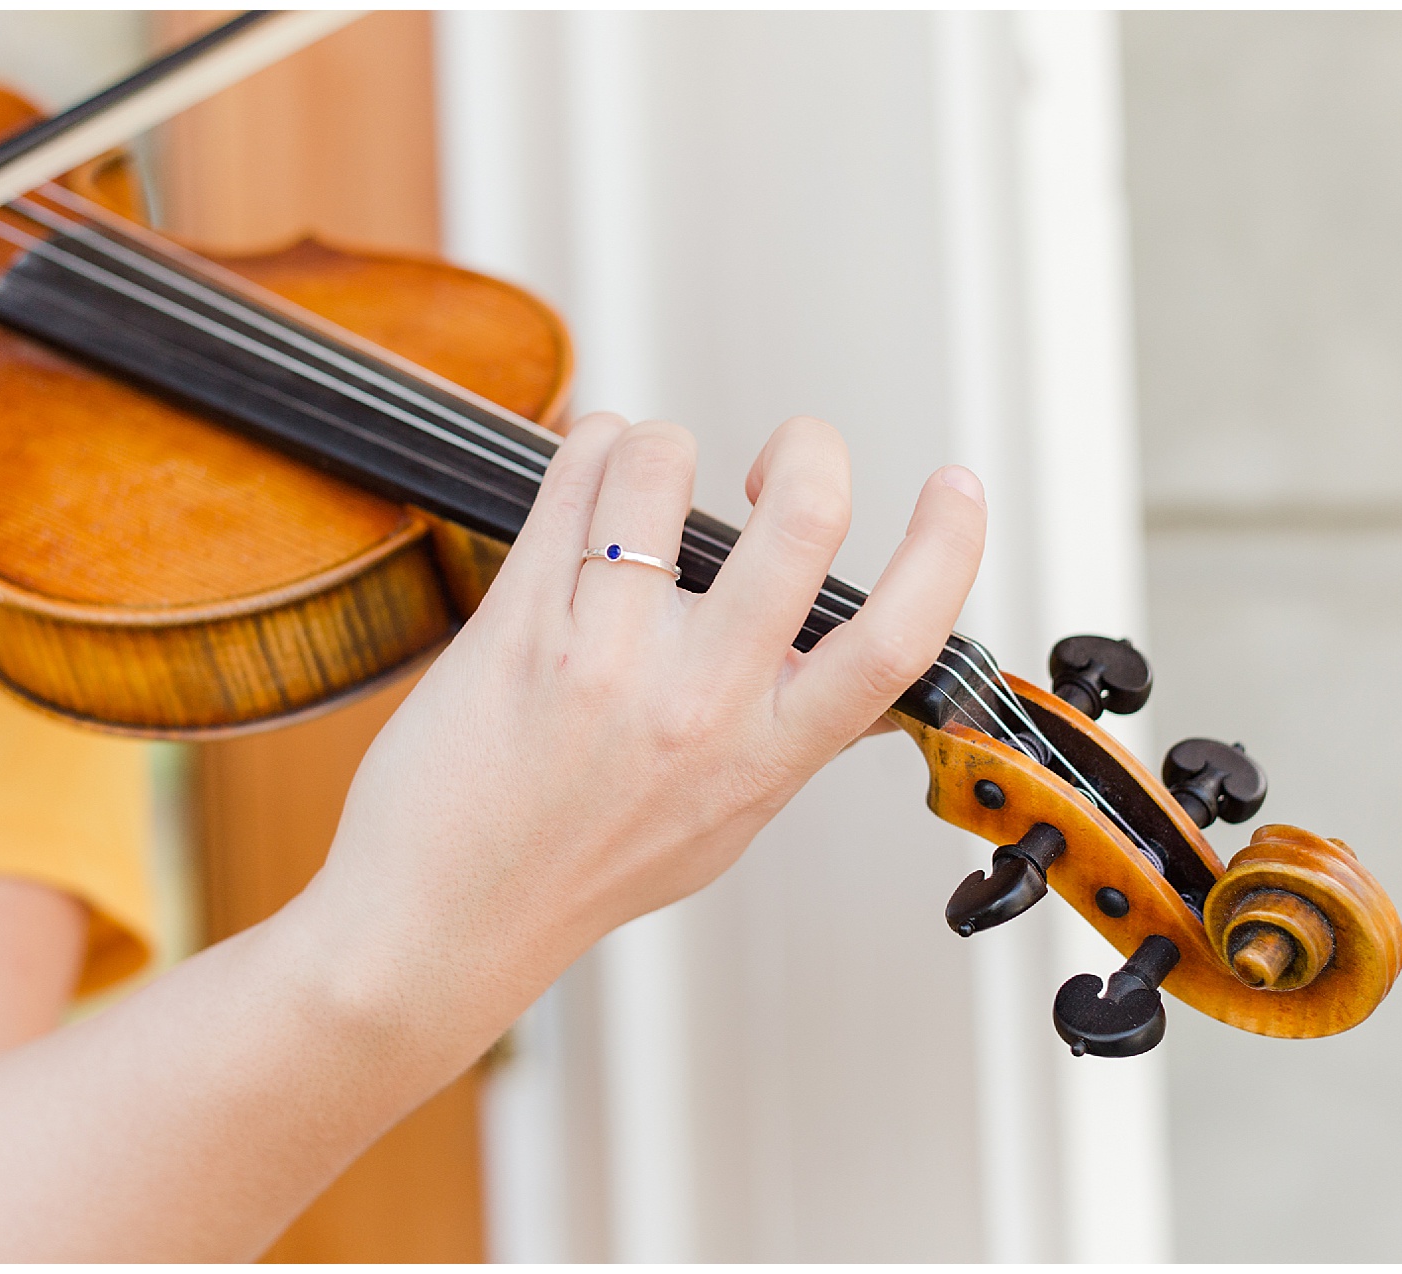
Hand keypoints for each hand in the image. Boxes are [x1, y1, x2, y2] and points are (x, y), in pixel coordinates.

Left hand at [296, 412, 986, 1049]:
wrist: (442, 919)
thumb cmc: (582, 871)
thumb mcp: (725, 822)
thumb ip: (792, 741)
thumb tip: (872, 681)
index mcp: (766, 755)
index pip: (895, 644)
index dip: (948, 548)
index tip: (958, 487)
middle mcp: (697, 705)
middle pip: (802, 524)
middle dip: (810, 448)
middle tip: (782, 456)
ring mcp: (604, 660)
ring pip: (662, 467)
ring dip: (661, 444)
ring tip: (645, 473)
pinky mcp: (517, 626)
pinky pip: (570, 483)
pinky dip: (588, 449)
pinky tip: (588, 474)